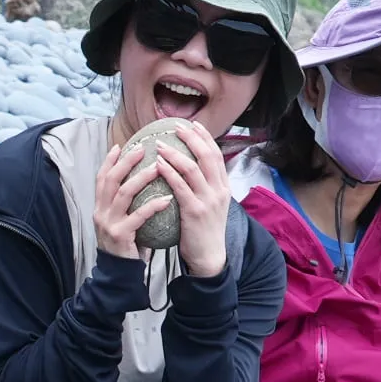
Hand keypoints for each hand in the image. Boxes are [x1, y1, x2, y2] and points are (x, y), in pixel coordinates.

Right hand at [88, 130, 163, 260]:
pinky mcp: (120, 235)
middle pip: (110, 179)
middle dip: (126, 161)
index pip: (101, 178)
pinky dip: (153, 206)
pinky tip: (167, 199)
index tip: (121, 145)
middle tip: (143, 148)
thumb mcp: (122, 220)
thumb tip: (144, 182)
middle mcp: (101, 212)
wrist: (119, 273)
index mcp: (100, 207)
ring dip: (141, 178)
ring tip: (158, 167)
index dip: (109, 160)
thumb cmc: (126, 244)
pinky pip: (138, 216)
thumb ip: (127, 204)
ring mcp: (109, 223)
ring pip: (123, 193)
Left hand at [148, 127, 228, 278]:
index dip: (205, 137)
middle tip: (177, 126)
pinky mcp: (195, 211)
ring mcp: (208, 200)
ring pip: (193, 169)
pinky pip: (180, 187)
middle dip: (192, 138)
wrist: (209, 257)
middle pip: (207, 156)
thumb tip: (190, 168)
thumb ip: (204, 186)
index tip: (193, 124)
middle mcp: (219, 190)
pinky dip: (169, 172)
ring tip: (159, 144)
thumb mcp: (211, 204)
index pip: (216, 155)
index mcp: (223, 187)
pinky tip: (157, 164)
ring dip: (175, 153)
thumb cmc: (204, 230)